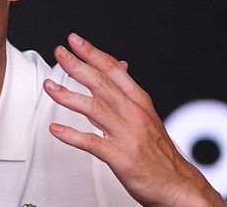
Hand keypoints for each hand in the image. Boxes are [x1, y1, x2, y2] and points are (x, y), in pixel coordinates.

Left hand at [43, 33, 225, 206]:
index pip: (113, 69)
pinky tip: (56, 128)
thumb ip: (127, 91)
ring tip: (50, 86)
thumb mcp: (146, 114)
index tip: (74, 40)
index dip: (92, 53)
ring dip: (69, 95)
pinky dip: (71, 135)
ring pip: (95, 109)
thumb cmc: (158, 151)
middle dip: (77, 65)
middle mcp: (132, 114)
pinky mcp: (120, 156)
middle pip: (102, 83)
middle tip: (59, 52)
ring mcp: (126, 134)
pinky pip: (91, 142)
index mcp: (138, 102)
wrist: (177, 185)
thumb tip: (119, 66)